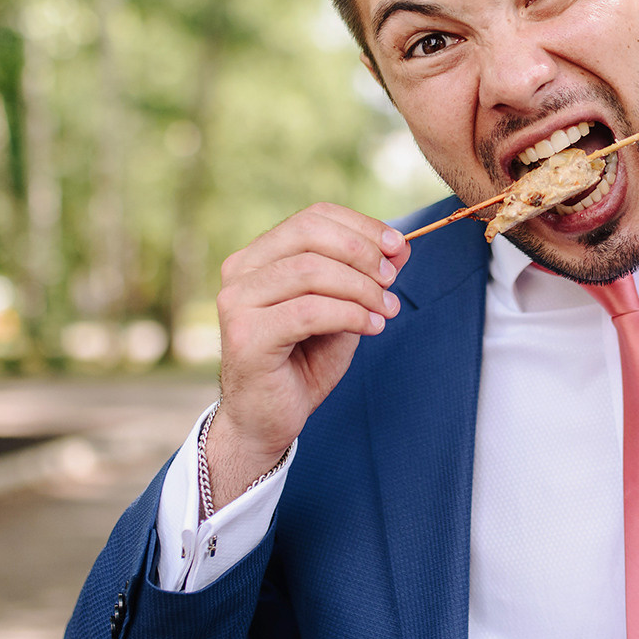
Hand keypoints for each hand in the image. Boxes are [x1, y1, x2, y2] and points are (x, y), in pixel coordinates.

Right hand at [209, 203, 409, 498]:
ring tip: (385, 310)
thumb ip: (366, 276)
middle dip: (361, 252)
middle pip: (309, 234)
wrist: (267, 420)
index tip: (396, 246)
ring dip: (360, 288)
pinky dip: (349, 314)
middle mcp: (240, 271)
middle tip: (392, 279)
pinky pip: (308, 311)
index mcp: (259, 256)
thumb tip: (402, 243)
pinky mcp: (244, 335)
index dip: (359, 226)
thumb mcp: (344, 309)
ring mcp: (237, 302)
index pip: (312, 217)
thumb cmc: (302, 363)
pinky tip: (371, 327)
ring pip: (310, 272)